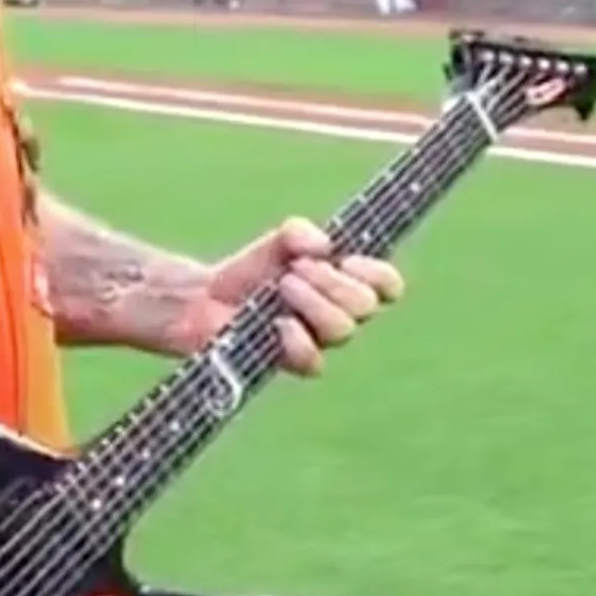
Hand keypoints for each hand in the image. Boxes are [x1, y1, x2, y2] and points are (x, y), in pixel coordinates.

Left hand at [203, 217, 403, 375]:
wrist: (208, 299)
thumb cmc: (251, 270)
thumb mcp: (278, 240)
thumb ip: (300, 233)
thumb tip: (325, 247)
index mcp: (346, 283)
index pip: (387, 285)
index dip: (378, 275)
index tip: (349, 260)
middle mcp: (340, 314)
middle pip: (366, 305)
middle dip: (333, 281)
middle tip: (297, 269)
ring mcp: (318, 340)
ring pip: (343, 329)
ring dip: (313, 301)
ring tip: (282, 286)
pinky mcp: (293, 362)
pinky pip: (315, 360)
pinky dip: (297, 338)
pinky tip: (276, 323)